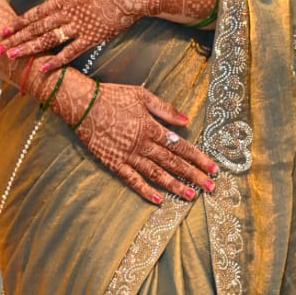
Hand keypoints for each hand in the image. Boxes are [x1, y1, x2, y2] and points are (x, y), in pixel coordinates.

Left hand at [0, 0, 216, 70]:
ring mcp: (79, 26)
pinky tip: (43, 68)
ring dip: (29, 49)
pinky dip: (57, 60)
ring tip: (12, 57)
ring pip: (49, 39)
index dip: (20, 22)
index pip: (38, 12)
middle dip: (16, 38)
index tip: (5, 29)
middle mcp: (68, 13)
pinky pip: (71, 51)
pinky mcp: (93, 37)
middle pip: (37, 27)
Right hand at [55, 75, 217, 205]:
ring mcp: (128, 156)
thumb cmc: (112, 96)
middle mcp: (143, 144)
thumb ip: (165, 109)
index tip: (213, 168)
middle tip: (211, 187)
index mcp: (151, 127)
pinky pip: (132, 179)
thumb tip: (186, 120)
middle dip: (193, 175)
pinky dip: (145, 190)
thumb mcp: (142, 95)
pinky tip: (158, 199)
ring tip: (191, 195)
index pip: (181, 146)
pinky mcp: (114, 163)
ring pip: (156, 174)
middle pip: (173, 162)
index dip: (198, 158)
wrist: (82, 104)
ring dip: (175, 185)